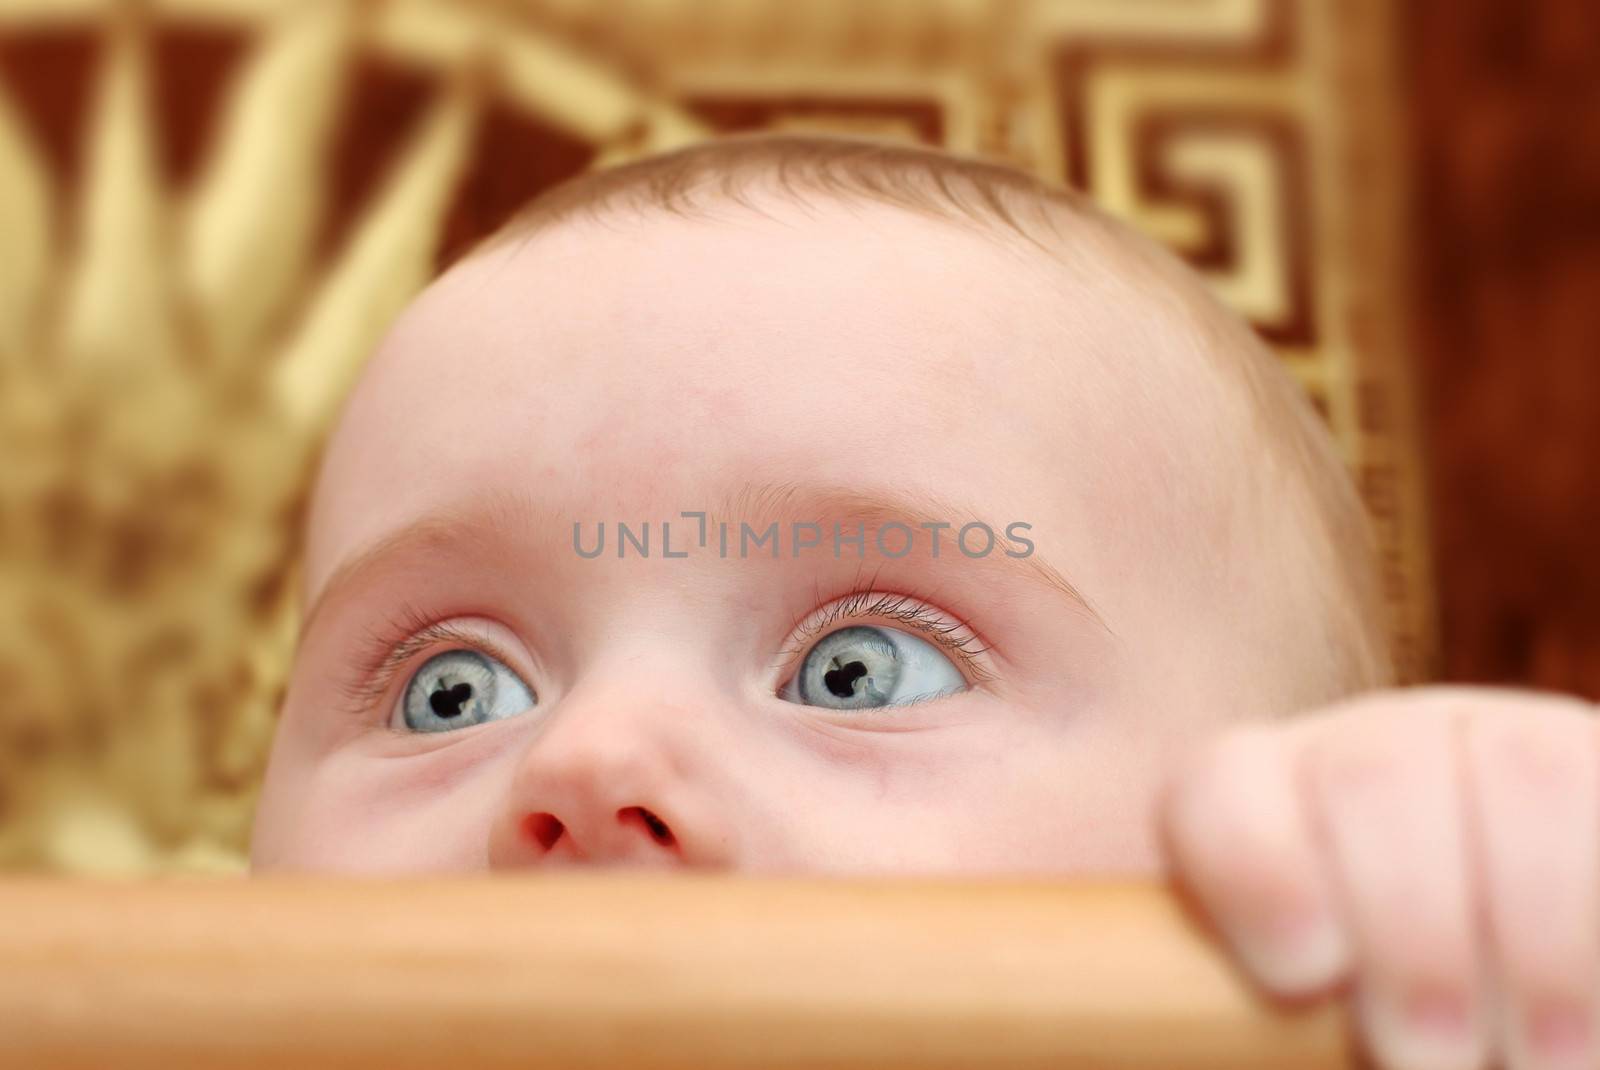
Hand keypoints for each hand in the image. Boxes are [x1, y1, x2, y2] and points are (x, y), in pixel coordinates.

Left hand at [1159, 686, 1599, 1069]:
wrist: (1491, 1024)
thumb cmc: (1367, 1042)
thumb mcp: (1294, 1020)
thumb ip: (1236, 1021)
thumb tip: (1233, 1036)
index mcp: (1268, 812)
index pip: (1220, 791)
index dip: (1255, 867)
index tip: (1300, 976)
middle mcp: (1376, 760)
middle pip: (1368, 770)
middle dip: (1409, 926)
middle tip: (1425, 1057)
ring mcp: (1498, 749)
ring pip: (1516, 768)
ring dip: (1536, 936)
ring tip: (1543, 1060)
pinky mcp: (1594, 771)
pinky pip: (1596, 791)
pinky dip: (1597, 921)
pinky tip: (1588, 1031)